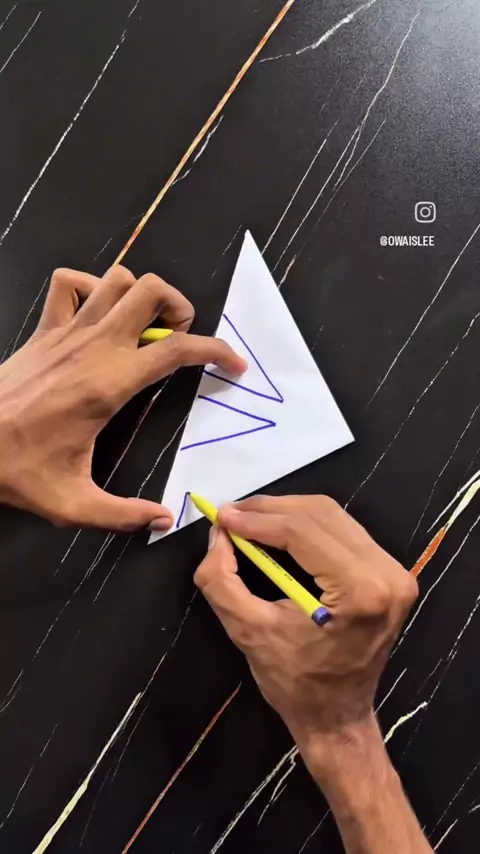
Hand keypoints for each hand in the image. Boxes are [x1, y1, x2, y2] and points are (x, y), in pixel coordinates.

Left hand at [0, 266, 245, 530]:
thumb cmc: (18, 471)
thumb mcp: (74, 505)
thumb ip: (125, 515)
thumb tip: (165, 520)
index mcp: (110, 385)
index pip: (178, 350)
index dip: (217, 350)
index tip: (233, 365)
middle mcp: (93, 347)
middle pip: (150, 290)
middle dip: (179, 307)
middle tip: (180, 339)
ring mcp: (66, 332)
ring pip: (115, 278)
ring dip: (140, 294)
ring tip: (145, 326)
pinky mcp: (43, 330)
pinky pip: (68, 284)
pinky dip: (90, 287)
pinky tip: (97, 316)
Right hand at [194, 495, 416, 757]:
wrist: (337, 717)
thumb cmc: (295, 683)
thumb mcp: (248, 633)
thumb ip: (221, 580)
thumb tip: (218, 534)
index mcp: (361, 592)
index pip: (303, 533)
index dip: (257, 520)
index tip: (222, 516)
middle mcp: (387, 575)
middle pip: (321, 514)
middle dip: (270, 509)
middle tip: (231, 515)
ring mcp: (394, 572)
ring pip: (333, 516)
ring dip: (287, 512)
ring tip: (248, 520)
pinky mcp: (390, 573)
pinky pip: (343, 530)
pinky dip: (307, 525)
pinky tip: (277, 529)